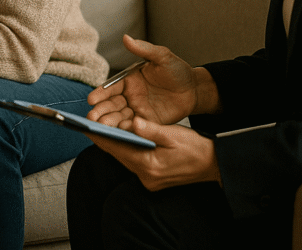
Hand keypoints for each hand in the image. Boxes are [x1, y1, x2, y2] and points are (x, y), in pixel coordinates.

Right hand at [87, 35, 200, 126]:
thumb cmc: (177, 70)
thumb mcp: (162, 57)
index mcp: (129, 80)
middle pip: (111, 105)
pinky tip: (120, 133)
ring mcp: (138, 110)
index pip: (111, 88)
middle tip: (91, 118)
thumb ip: (144, 49)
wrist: (194, 89)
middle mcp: (130, 96)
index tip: (92, 99)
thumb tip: (126, 37)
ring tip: (102, 127)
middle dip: (101, 111)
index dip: (101, 93)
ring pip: (120, 117)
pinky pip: (135, 127)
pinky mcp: (148, 122)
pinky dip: (127, 130)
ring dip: (110, 123)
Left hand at [89, 118, 219, 191]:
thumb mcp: (174, 134)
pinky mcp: (153, 178)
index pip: (118, 149)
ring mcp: (149, 179)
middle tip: (89, 124)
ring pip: (124, 159)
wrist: (215, 165)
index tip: (86, 126)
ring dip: (115, 144)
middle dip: (104, 139)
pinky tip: (121, 138)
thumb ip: (151, 129)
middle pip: (118, 155)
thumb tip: (133, 122)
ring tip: (101, 128)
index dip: (100, 136)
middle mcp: (146, 176)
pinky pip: (133, 162)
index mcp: (149, 165)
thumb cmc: (197, 149)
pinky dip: (127, 149)